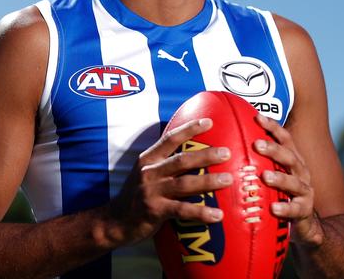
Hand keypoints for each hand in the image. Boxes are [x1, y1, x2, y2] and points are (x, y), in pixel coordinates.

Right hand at [106, 118, 231, 245]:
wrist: (115, 221)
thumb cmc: (136, 195)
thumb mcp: (145, 172)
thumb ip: (164, 163)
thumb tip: (194, 155)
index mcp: (148, 159)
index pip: (169, 139)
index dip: (189, 129)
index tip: (208, 121)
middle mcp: (149, 172)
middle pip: (181, 160)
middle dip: (205, 155)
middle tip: (226, 152)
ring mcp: (152, 191)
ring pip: (184, 184)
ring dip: (208, 181)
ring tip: (228, 180)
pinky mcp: (155, 211)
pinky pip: (182, 211)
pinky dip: (201, 212)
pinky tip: (217, 215)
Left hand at [254, 113, 324, 246]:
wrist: (303, 223)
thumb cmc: (279, 192)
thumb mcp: (270, 172)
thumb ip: (255, 159)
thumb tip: (225, 140)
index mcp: (292, 159)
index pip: (285, 139)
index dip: (273, 127)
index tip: (257, 117)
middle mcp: (300, 172)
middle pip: (289, 157)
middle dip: (274, 149)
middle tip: (257, 144)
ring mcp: (304, 191)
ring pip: (294, 182)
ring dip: (280, 178)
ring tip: (265, 177)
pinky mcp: (304, 210)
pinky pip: (295, 209)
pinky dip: (285, 208)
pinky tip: (274, 208)